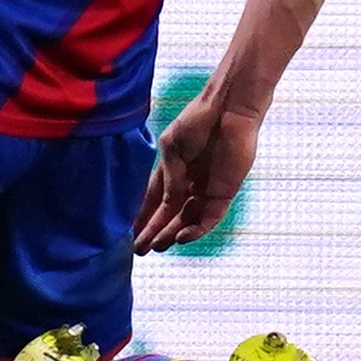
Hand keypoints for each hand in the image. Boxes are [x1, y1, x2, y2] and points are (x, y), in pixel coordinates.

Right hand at [135, 88, 263, 250]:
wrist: (227, 111)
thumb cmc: (196, 121)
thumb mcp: (172, 149)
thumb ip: (169, 180)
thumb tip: (167, 205)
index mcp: (172, 169)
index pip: (155, 199)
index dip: (144, 216)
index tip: (132, 233)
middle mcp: (189, 183)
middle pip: (170, 214)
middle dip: (155, 231)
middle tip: (141, 249)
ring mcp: (206, 189)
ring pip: (188, 219)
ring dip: (172, 233)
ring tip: (157, 246)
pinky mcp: (224, 193)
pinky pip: (209, 217)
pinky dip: (196, 229)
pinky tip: (181, 237)